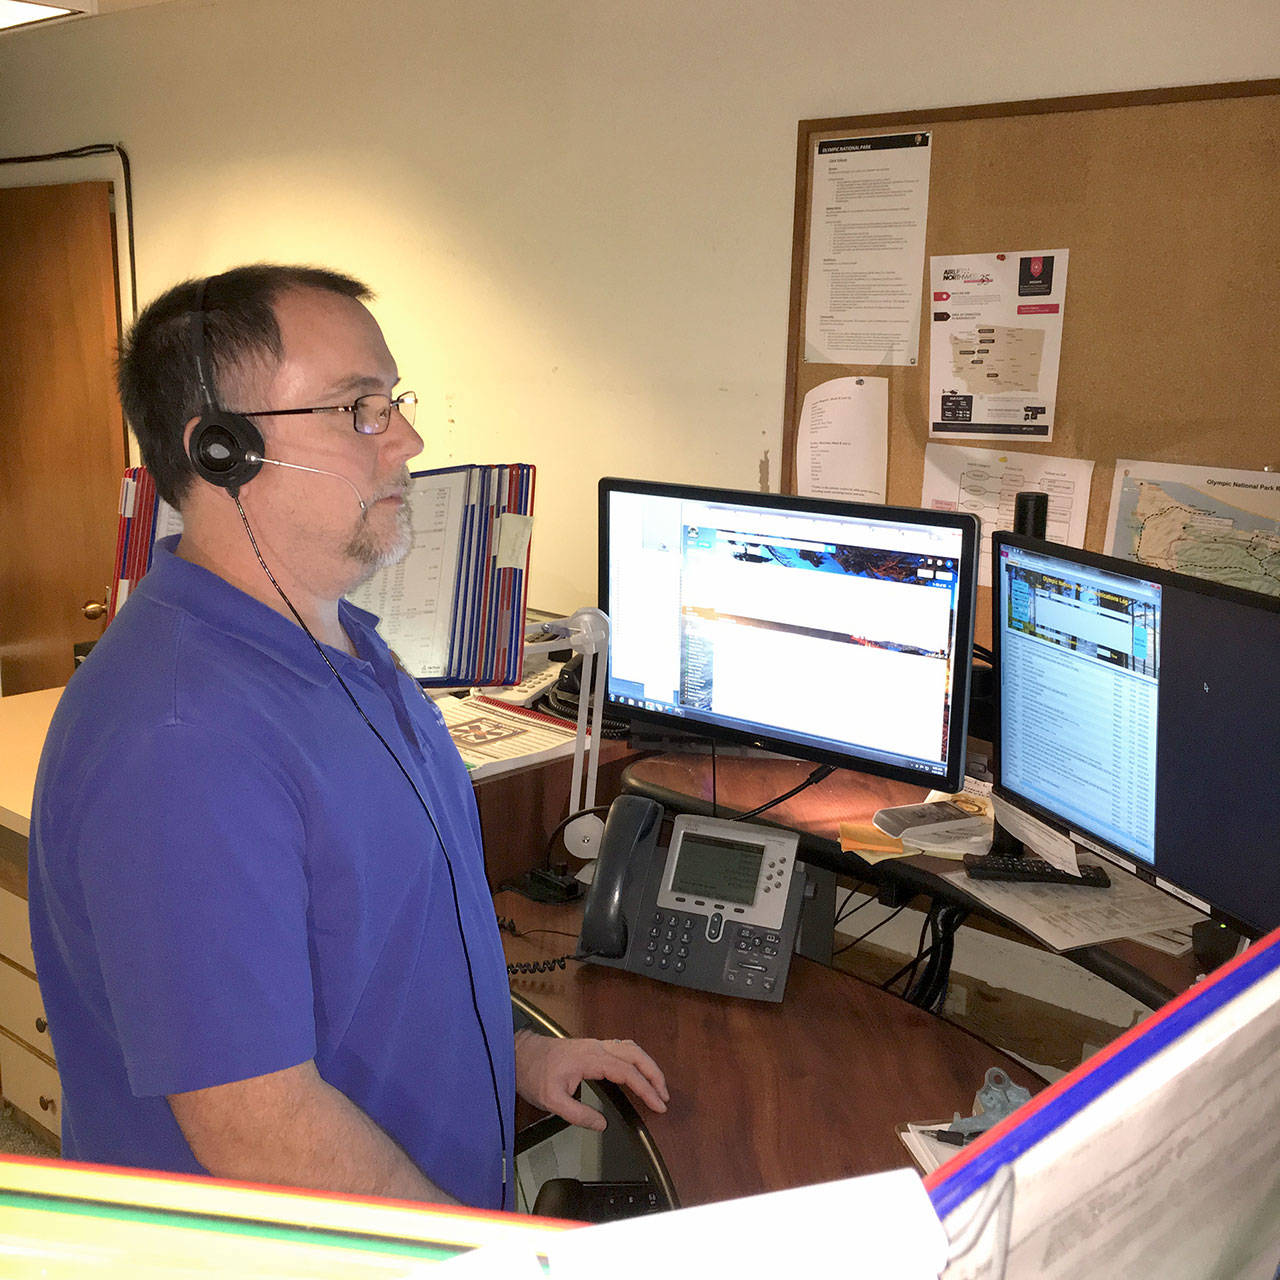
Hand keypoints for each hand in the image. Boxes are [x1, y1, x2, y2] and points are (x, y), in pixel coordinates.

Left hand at [514, 1032, 668, 1131]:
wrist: (519, 1053)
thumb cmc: (534, 1074)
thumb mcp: (551, 1101)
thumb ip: (578, 1114)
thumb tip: (602, 1124)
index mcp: (590, 1059)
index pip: (627, 1072)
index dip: (646, 1089)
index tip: (658, 1104)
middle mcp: (596, 1047)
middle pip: (635, 1054)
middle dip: (654, 1074)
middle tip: (664, 1096)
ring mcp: (594, 1044)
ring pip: (630, 1048)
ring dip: (647, 1065)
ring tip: (657, 1085)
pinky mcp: (591, 1047)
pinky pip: (621, 1048)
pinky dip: (636, 1059)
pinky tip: (638, 1071)